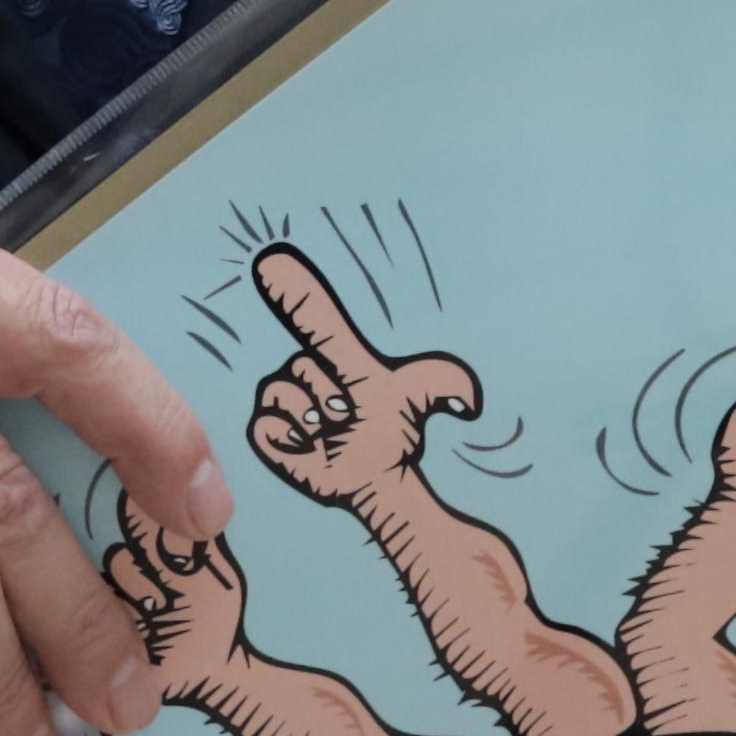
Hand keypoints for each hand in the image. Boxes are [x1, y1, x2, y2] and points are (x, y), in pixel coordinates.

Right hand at [244, 242, 482, 510]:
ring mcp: (283, 399)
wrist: (375, 475)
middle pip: (303, 367)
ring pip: (284, 394)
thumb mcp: (422, 398)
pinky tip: (308, 448)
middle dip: (330, 397)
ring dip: (313, 420)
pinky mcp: (266, 431)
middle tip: (350, 416)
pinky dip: (289, 439)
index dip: (293, 288)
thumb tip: (470, 401)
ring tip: (331, 434)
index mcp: (337, 353)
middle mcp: (305, 369)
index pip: (314, 313)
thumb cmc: (394, 429)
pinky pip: (266, 424)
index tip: (271, 260)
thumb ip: (447, 385)